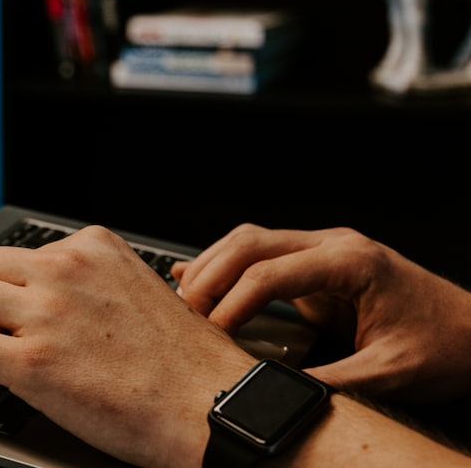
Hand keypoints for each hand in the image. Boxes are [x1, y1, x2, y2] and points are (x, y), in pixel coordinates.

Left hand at [0, 226, 255, 467]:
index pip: (22, 251)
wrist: (213, 409)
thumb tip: (48, 301)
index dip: (5, 284)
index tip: (0, 305)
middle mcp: (65, 269)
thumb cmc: (188, 365)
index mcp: (93, 248)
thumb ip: (92, 285)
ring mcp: (46, 313)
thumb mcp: (140, 292)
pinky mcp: (32, 362)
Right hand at [173, 223, 470, 402]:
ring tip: (187, 301)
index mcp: (352, 262)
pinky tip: (196, 273)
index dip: (232, 303)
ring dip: (213, 267)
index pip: (271, 272)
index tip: (212, 333)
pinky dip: (226, 266)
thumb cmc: (445, 344)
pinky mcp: (316, 266)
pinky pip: (261, 255)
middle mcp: (334, 245)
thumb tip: (280, 391)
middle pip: (250, 243)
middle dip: (210, 276)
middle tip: (187, 313)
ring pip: (249, 241)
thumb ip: (331, 380)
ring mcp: (324, 250)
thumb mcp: (389, 373)